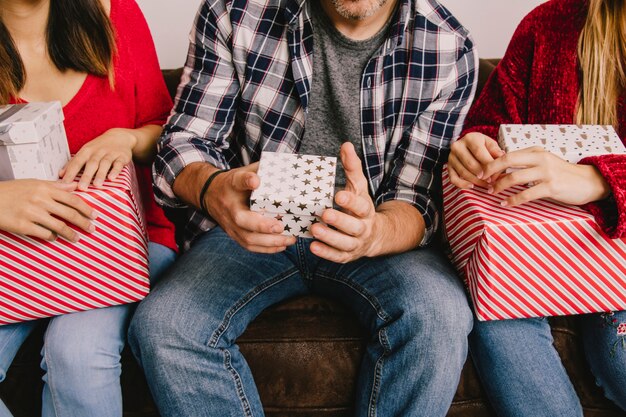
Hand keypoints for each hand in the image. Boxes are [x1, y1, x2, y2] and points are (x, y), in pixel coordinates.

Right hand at [0, 180, 95, 241]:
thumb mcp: (33, 183)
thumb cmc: (11, 191)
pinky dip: (52, 237)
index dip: (86, 208)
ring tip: (77, 239)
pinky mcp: (23, 225)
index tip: (95, 215)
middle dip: (84, 223)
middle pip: (70, 214)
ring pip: (59, 226)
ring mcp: (32, 213)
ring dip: (71, 234)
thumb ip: (55, 186)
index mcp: (45, 188)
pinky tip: (55, 238)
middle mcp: (40, 199)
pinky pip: (44, 234)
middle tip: (92, 229)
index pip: (72, 199)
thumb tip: (74, 186)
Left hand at [60, 128, 136, 189]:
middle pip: (91, 164)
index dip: (71, 172)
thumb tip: (61, 174)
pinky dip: (115, 170)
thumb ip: (74, 163)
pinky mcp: (122, 156)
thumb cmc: (99, 147)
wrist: (118, 136)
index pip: (77, 162)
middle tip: (81, 187)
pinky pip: (118, 164)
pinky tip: (112, 178)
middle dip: (86, 176)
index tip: (65, 183)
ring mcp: (110, 153)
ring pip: (105, 164)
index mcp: (87, 151)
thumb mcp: (86, 151)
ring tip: (97, 185)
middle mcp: (98, 151)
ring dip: (101, 174)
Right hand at [204, 163, 295, 252]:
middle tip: (280, 226)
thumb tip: (283, 167)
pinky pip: (249, 246)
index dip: (247, 180)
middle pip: (242, 219)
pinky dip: (266, 248)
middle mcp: (229, 206)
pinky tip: (282, 245)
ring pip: (247, 238)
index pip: (238, 181)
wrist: (210, 194)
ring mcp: (230, 223)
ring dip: (270, 241)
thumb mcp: (243, 171)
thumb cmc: (233, 183)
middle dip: (262, 226)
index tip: (256, 180)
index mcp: (232, 185)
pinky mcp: (233, 234)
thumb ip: (259, 170)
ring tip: (289, 239)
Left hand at [310, 142, 379, 262]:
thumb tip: (345, 145)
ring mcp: (356, 244)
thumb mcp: (358, 187)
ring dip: (331, 237)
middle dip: (340, 221)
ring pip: (345, 243)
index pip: (361, 206)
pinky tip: (313, 246)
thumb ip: (351, 168)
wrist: (374, 235)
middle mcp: (363, 228)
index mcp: (366, 210)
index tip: (338, 195)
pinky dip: (327, 253)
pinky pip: (338, 256)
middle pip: (355, 227)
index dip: (351, 202)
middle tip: (324, 214)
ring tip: (315, 229)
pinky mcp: (347, 255)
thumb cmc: (360, 207)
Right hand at [448, 132, 503, 187]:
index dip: (488, 164)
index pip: (479, 153)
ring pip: (463, 172)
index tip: (496, 173)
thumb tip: (501, 156)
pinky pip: (453, 178)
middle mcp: (457, 147)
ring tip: (486, 185)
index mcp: (469, 138)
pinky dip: (462, 184)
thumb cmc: (480, 145)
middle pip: (470, 164)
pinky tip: (471, 186)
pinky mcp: (448, 166)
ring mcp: (451, 157)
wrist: (465, 144)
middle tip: (491, 181)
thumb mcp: (488, 143)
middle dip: (482, 174)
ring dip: (476, 181)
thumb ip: (495, 149)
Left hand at [483, 147, 610, 205]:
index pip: (508, 154)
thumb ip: (527, 161)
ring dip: (499, 186)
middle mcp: (541, 159)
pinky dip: (513, 199)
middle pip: (508, 161)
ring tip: (491, 193)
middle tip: (481, 180)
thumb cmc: (562, 174)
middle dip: (491, 171)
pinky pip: (527, 194)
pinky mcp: (551, 187)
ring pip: (515, 177)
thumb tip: (502, 167)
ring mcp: (546, 173)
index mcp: (537, 152)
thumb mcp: (545, 162)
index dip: (492, 163)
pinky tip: (505, 203)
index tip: (481, 171)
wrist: (588, 182)